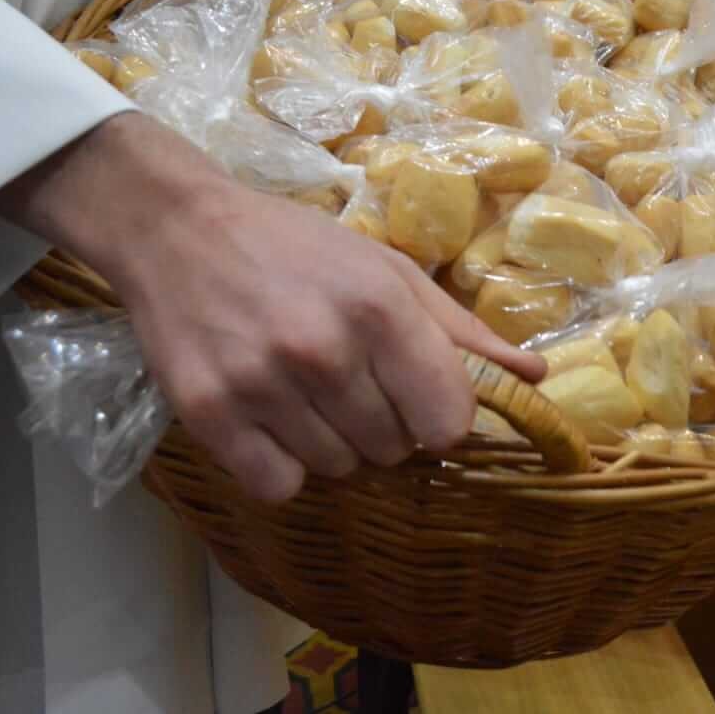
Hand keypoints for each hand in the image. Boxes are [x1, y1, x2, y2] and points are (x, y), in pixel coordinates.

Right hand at [0, 113, 546, 502]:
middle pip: (392, 450)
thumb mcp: (388, 271)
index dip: (442, 419)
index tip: (421, 400)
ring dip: (332, 444)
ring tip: (305, 391)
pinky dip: (282, 466)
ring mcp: (262, 385)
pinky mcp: (209, 413)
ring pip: (337, 469)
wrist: (179, 230)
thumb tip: (534, 376)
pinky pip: (278, 485)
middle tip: (351, 382)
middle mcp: (324, 351)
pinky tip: (271, 419)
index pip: (448, 420)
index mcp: (380, 309)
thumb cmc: (298, 248)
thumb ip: (461, 331)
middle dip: (384, 426)